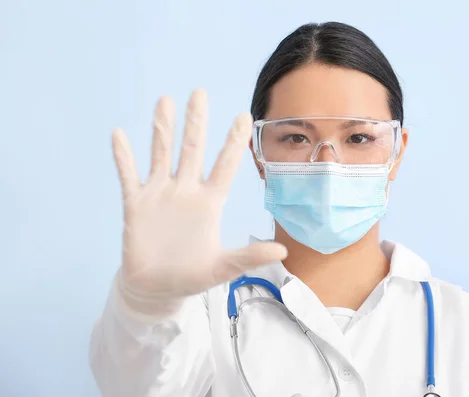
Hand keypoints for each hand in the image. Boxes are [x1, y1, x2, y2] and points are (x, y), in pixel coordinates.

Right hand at [111, 89, 286, 313]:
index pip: (225, 166)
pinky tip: (119, 135)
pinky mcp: (137, 204)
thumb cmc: (192, 275)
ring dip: (162, 129)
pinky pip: (129, 175)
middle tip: (199, 93)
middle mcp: (186, 191)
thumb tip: (282, 250)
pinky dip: (124, 157)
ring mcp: (160, 194)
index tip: (244, 116)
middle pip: (192, 150)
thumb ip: (248, 257)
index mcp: (210, 201)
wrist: (157, 287)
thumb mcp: (222, 267)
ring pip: (162, 154)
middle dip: (196, 122)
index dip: (233, 142)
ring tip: (165, 101)